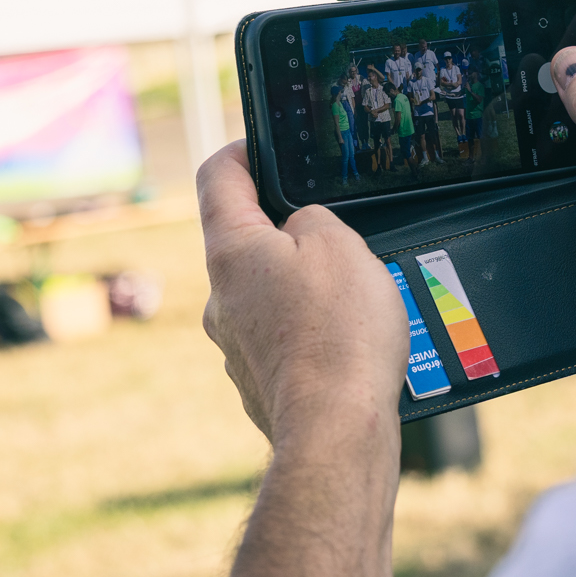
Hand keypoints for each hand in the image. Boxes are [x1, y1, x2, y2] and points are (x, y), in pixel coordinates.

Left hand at [197, 146, 408, 445]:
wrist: (336, 431)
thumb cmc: (338, 333)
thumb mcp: (339, 243)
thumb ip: (314, 219)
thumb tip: (301, 230)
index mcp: (230, 251)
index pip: (217, 176)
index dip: (243, 151)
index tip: (264, 145)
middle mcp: (220, 297)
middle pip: (246, 240)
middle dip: (289, 230)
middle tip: (339, 232)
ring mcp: (234, 344)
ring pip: (268, 294)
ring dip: (306, 287)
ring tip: (358, 297)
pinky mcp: (258, 381)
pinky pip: (283, 339)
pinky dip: (312, 333)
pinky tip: (349, 342)